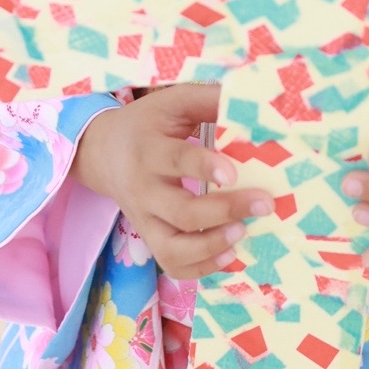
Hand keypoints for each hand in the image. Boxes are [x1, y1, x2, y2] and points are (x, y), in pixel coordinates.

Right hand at [70, 84, 274, 280]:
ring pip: (172, 249)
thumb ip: (209, 100)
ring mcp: (144, 219)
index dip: (203, 168)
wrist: (104, 152)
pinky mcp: (149, 238)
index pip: (176, 161)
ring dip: (211, 246)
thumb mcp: (174, 102)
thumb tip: (253, 102)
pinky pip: (171, 265)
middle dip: (224, 211)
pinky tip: (229, 254)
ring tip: (243, 232)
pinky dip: (201, 268)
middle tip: (264, 203)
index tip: (233, 173)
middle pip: (181, 212)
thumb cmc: (149, 124)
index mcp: (149, 149)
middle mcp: (144, 189)